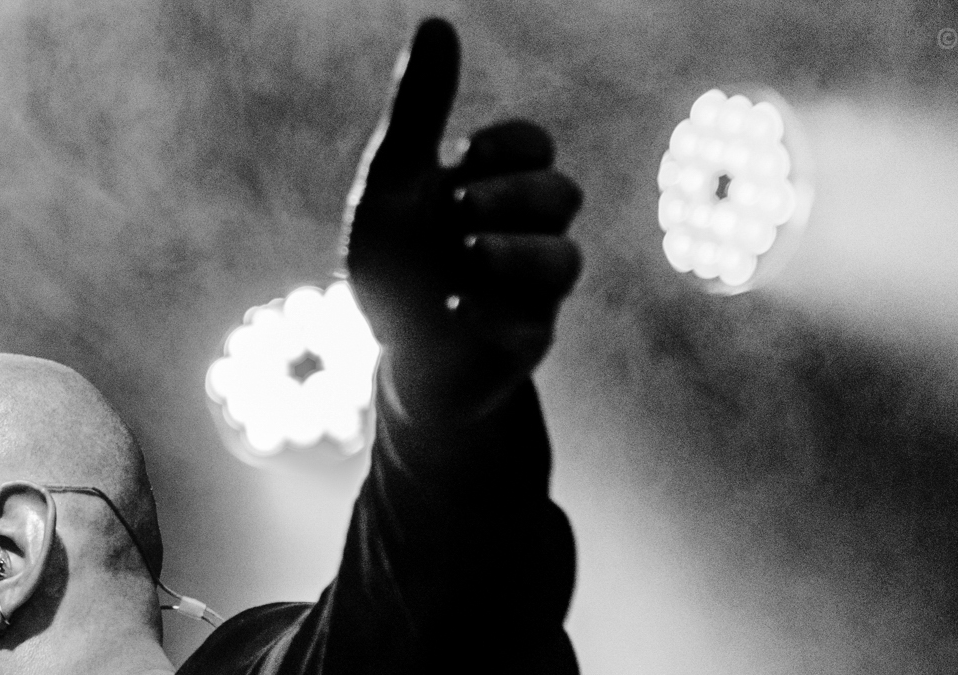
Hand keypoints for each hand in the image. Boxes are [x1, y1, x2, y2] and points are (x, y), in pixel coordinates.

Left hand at [342, 17, 582, 427]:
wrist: (393, 358)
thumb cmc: (398, 268)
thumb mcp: (394, 185)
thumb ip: (418, 111)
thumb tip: (437, 22)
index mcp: (497, 189)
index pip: (534, 147)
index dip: (509, 145)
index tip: (462, 155)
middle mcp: (526, 237)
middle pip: (561, 196)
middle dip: (513, 195)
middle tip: (458, 207)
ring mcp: (531, 294)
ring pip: (563, 262)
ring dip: (515, 253)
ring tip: (466, 255)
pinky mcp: (520, 349)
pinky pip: (533, 328)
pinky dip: (493, 313)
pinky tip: (454, 306)